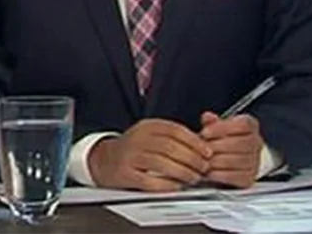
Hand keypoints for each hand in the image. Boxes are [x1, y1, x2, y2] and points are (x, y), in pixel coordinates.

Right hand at [88, 119, 211, 191]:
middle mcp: (139, 138)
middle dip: (191, 159)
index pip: (176, 131)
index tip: (208, 152)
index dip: (195, 142)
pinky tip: (176, 186)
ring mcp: (130, 156)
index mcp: (149, 126)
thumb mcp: (154, 134)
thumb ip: (175, 137)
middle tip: (203, 167)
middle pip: (170, 147)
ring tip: (193, 177)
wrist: (103, 159)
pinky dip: (165, 184)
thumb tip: (203, 144)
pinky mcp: (124, 174)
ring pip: (161, 163)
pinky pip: (148, 180)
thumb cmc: (136, 147)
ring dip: (182, 172)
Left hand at [199, 112, 262, 188]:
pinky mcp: (249, 177)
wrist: (239, 160)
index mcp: (251, 126)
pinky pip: (235, 176)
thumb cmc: (227, 142)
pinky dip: (219, 175)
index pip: (243, 124)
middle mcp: (256, 142)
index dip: (223, 128)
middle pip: (239, 143)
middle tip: (202, 149)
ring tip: (204, 161)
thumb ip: (213, 123)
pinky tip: (210, 172)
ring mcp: (255, 160)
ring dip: (216, 161)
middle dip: (216, 147)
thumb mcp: (220, 128)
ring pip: (237, 160)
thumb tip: (207, 117)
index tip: (206, 132)